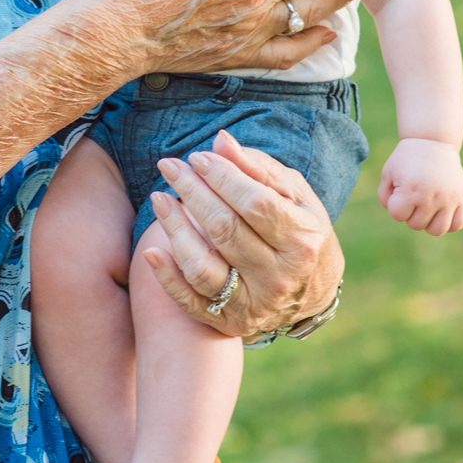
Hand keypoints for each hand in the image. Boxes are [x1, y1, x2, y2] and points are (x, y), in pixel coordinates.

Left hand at [138, 129, 345, 337]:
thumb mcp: (294, 198)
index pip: (254, 203)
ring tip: (158, 198)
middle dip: (192, 192)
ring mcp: (253, 302)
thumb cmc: (300, 231)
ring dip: (174, 229)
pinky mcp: (229, 321)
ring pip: (202, 266)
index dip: (222, 178)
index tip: (197, 158)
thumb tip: (220, 141)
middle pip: (224, 230)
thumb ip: (258, 169)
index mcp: (302, 240)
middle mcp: (279, 276)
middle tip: (169, 166)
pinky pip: (190, 301)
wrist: (312, 293)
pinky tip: (150, 251)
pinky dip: (167, 278)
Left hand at [378, 137, 462, 234]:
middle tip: (412, 198)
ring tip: (426, 209)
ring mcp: (449, 199)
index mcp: (411, 190)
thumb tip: (397, 214)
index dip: (395, 206)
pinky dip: (448, 224)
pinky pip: (458, 224)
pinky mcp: (462, 198)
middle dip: (409, 214)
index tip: (399, 193)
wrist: (432, 143)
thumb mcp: (388, 174)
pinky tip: (441, 213)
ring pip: (437, 230)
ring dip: (428, 224)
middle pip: (416, 225)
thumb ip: (385, 197)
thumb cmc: (406, 159)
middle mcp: (432, 197)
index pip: (398, 216)